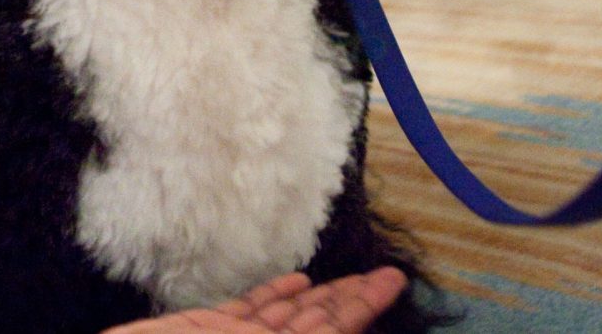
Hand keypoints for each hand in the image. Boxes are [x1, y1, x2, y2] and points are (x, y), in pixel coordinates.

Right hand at [107, 269, 408, 333]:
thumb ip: (287, 332)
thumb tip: (334, 327)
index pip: (333, 333)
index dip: (363, 308)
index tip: (392, 282)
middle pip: (320, 326)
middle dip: (353, 301)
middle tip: (387, 274)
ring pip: (290, 316)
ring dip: (324, 296)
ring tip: (356, 278)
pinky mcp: (208, 328)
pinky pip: (251, 310)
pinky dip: (276, 295)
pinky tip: (299, 280)